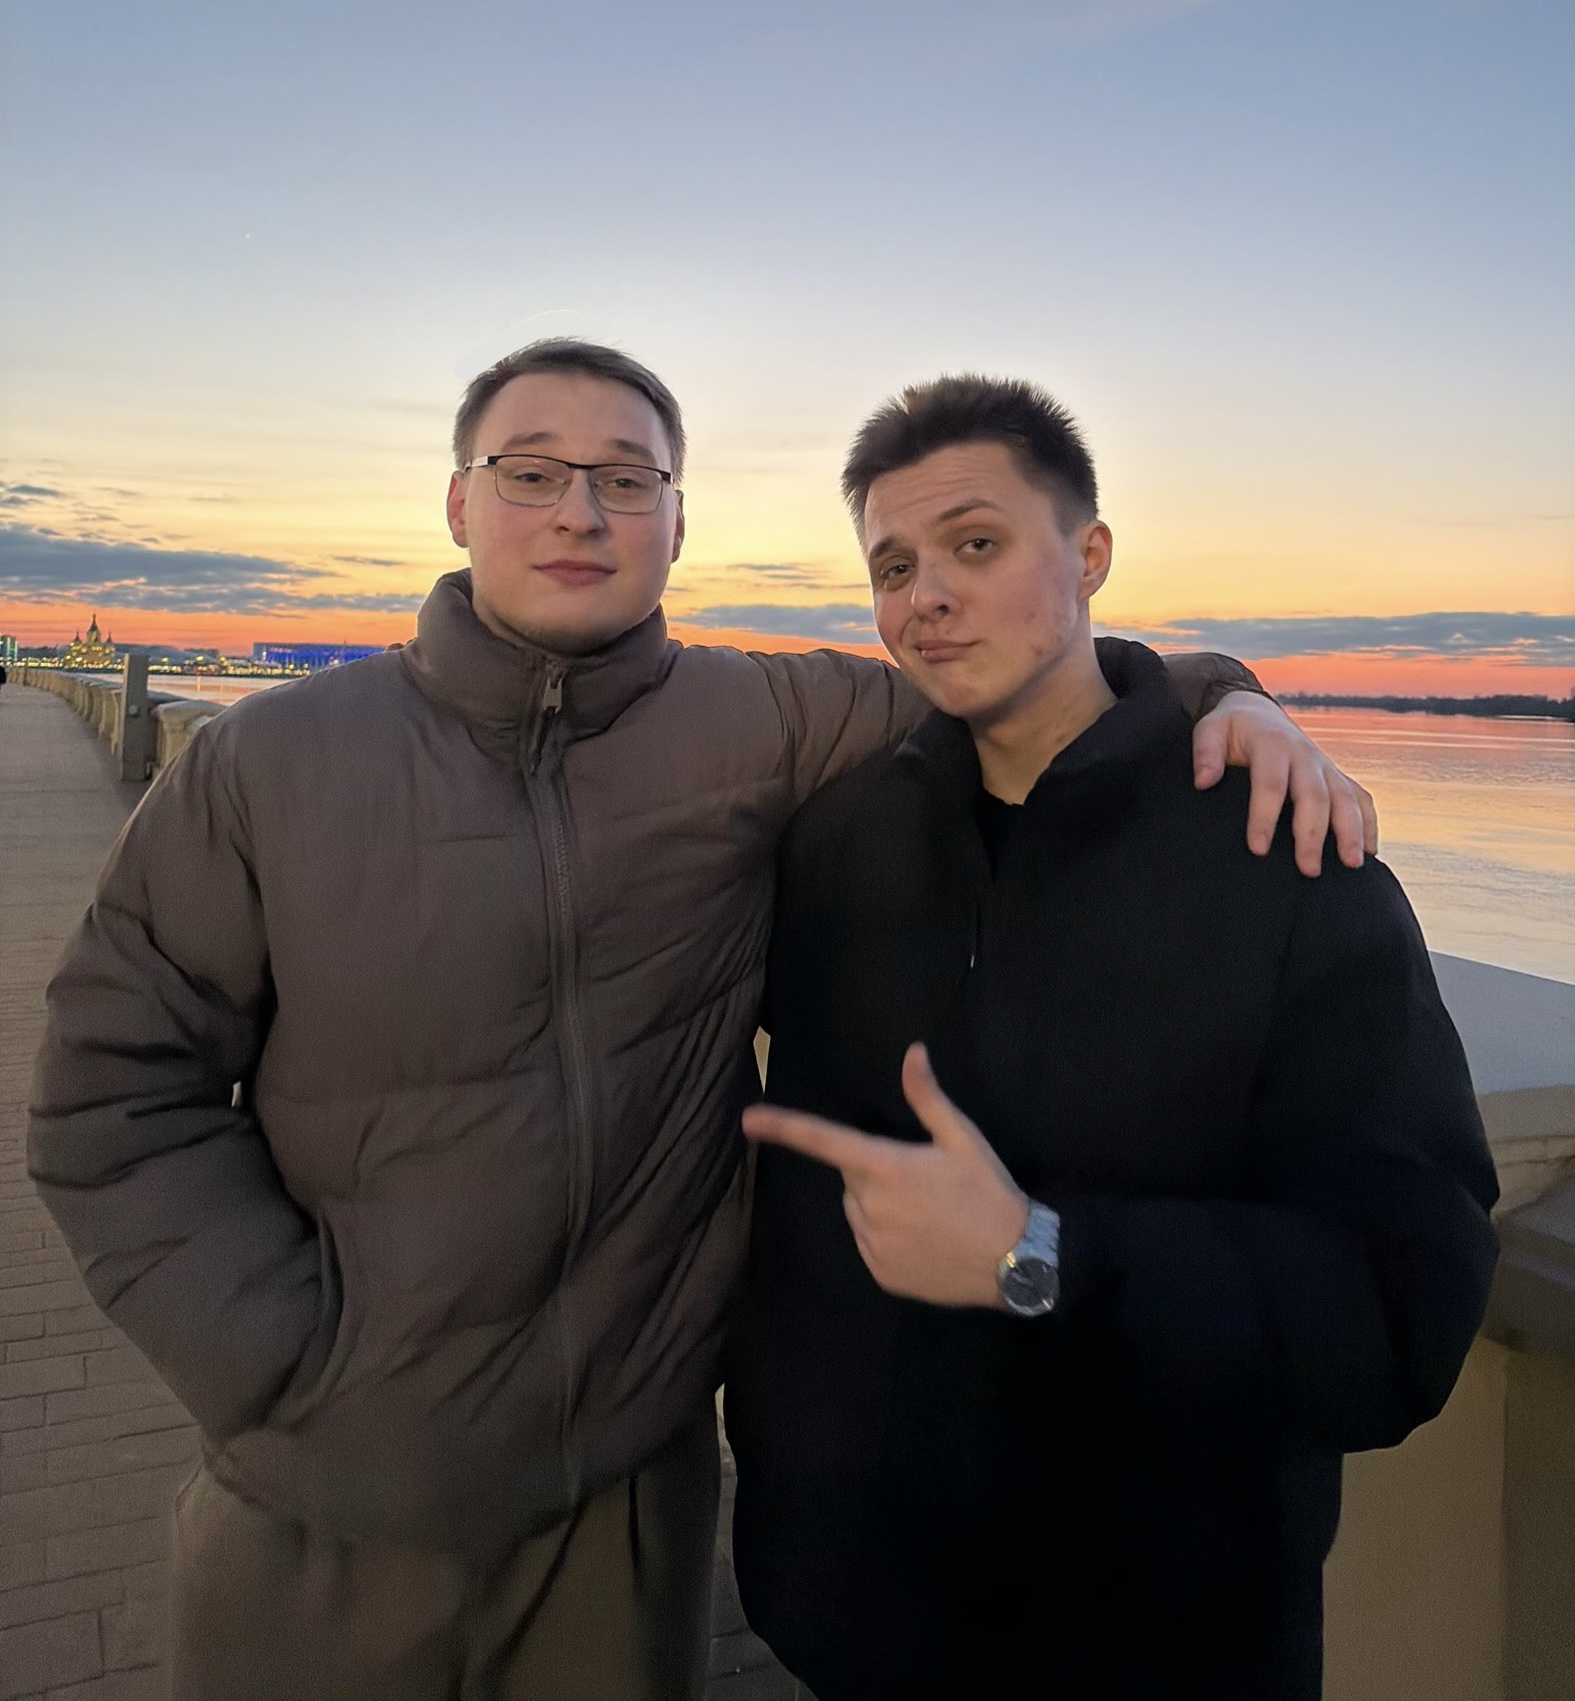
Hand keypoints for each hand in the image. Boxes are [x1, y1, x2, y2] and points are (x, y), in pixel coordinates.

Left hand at [742, 1043, 1028, 1308]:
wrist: (1016, 1262)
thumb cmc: (988, 1192)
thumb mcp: (963, 1139)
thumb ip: (928, 1098)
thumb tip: (912, 1052)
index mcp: (884, 1167)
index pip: (823, 1141)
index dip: (783, 1127)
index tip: (748, 1119)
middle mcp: (868, 1206)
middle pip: (852, 1177)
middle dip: (875, 1170)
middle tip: (921, 1177)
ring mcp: (872, 1244)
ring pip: (859, 1211)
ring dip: (880, 1205)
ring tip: (929, 1211)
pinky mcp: (881, 1273)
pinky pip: (870, 1244)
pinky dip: (888, 1237)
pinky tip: (926, 1240)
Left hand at [1191, 690, 1377, 875]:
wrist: (1258, 713)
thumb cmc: (1231, 729)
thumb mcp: (1211, 730)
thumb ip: (1206, 752)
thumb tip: (1203, 782)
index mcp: (1273, 744)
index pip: (1271, 783)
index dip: (1265, 816)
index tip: (1258, 849)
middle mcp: (1305, 755)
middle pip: (1315, 796)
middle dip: (1313, 833)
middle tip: (1308, 870)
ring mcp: (1325, 766)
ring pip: (1346, 798)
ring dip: (1352, 831)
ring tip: (1352, 865)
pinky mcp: (1336, 776)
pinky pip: (1360, 798)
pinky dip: (1369, 823)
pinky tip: (1370, 852)